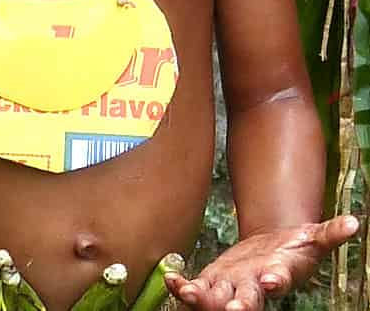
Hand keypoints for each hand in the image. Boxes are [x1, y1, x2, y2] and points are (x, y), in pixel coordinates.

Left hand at [166, 216, 359, 310]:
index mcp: (279, 273)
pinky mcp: (214, 282)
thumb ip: (330, 233)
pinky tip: (173, 281)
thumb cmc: (295, 248)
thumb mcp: (312, 237)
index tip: (272, 281)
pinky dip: (184, 287)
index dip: (276, 281)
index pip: (279, 280)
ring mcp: (233, 287)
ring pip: (218, 299)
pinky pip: (198, 288)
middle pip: (248, 299)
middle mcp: (255, 286)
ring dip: (203, 299)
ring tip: (187, 294)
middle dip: (241, 305)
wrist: (272, 254)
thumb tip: (356, 223)